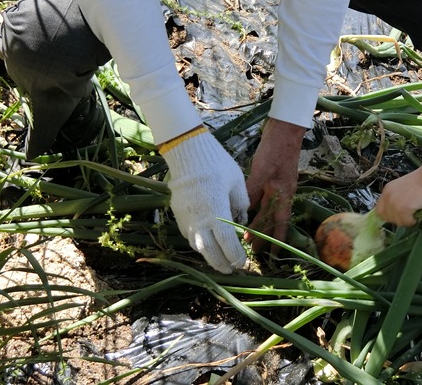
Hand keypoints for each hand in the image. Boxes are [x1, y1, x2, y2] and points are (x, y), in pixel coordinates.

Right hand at [161, 130, 248, 272]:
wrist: (187, 152)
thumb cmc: (217, 165)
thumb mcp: (237, 182)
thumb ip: (241, 203)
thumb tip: (242, 219)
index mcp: (218, 213)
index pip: (228, 244)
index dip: (235, 256)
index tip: (243, 263)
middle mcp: (200, 221)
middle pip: (209, 252)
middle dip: (221, 264)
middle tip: (230, 270)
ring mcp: (186, 218)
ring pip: (197, 245)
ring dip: (208, 255)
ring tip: (219, 260)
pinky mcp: (178, 214)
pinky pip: (189, 234)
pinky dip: (198, 242)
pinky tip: (206, 242)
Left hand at [244, 118, 305, 251]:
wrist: (285, 128)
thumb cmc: (276, 149)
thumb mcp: (263, 170)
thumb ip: (252, 190)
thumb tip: (242, 212)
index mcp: (283, 193)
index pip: (280, 221)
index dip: (277, 238)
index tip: (272, 254)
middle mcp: (282, 191)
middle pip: (272, 217)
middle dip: (263, 234)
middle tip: (250, 248)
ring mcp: (277, 184)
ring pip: (267, 208)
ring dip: (258, 221)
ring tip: (246, 234)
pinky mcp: (272, 176)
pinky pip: (262, 197)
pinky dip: (255, 206)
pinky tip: (247, 210)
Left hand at [375, 166, 421, 226]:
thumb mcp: (403, 188)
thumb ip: (397, 198)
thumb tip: (398, 212)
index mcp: (387, 190)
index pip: (379, 209)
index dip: (388, 214)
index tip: (398, 214)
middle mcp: (387, 196)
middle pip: (385, 217)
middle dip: (396, 218)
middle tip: (408, 215)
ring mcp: (393, 203)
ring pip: (396, 221)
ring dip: (406, 220)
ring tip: (415, 212)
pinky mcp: (401, 209)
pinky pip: (405, 221)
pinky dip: (412, 220)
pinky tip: (418, 212)